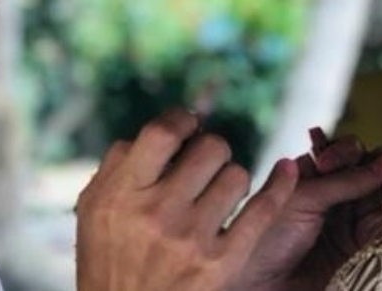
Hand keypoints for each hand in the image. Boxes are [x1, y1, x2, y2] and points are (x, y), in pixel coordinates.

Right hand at [75, 108, 297, 290]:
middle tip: (205, 166)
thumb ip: (118, 164)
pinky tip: (287, 170)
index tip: (189, 125)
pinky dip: (281, 185)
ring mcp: (192, 239)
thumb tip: (161, 129)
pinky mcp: (222, 263)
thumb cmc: (109, 260)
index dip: (182, 119)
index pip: (162, 132)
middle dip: (211, 150)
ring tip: (219, 194)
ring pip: (237, 175)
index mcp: (122, 193)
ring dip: (232, 178)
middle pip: (210, 148)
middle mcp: (157, 212)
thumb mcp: (95, 210)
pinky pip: (263, 209)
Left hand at [228, 129, 381, 290]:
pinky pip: (378, 229)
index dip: (351, 151)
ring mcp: (345, 220)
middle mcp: (332, 193)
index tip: (341, 161)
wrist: (258, 285)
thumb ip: (345, 181)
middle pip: (371, 172)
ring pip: (381, 199)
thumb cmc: (268, 235)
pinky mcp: (355, 247)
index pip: (344, 153)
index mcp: (313, 174)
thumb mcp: (303, 199)